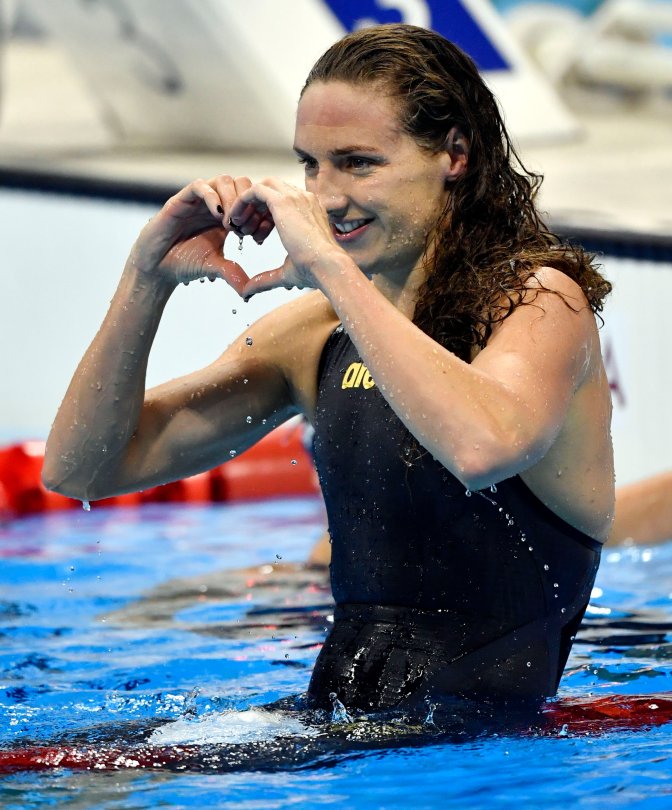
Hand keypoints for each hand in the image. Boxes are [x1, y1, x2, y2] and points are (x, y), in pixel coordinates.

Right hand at [128, 176, 274, 295]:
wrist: (157, 267)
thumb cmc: (185, 264)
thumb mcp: (214, 267)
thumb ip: (232, 272)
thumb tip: (248, 290)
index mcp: (226, 216)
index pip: (250, 200)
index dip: (258, 215)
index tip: (257, 237)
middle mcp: (214, 204)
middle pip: (241, 183)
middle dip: (248, 204)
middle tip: (244, 228)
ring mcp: (198, 200)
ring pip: (223, 180)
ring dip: (232, 199)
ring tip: (231, 224)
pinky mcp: (181, 200)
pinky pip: (200, 186)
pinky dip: (213, 197)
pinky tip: (218, 216)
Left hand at [227, 178, 343, 298]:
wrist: (326, 266)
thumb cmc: (315, 270)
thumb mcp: (286, 271)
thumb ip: (265, 278)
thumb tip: (247, 292)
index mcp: (311, 211)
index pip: (283, 203)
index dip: (265, 218)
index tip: (256, 237)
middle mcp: (304, 199)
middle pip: (272, 190)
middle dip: (255, 208)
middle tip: (244, 229)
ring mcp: (295, 196)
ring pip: (262, 187)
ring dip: (247, 204)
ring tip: (238, 224)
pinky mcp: (282, 200)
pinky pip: (255, 190)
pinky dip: (242, 201)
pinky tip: (236, 219)